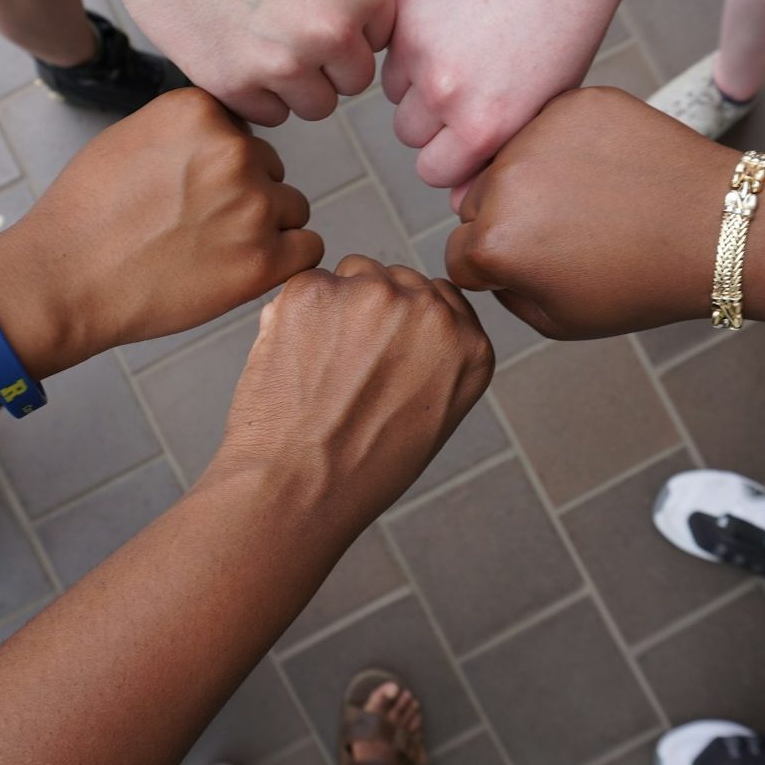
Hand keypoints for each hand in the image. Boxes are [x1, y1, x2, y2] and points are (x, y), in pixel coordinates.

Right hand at [0, 89, 323, 369]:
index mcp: (201, 112)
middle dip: (246, 195)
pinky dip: (285, 261)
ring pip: (293, 208)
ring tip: (213, 251)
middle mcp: (234, 150)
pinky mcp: (264, 260)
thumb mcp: (132, 138)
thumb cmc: (88, 214)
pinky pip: (308, 248)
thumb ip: (188, 133)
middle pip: (271, 169)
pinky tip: (247, 270)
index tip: (191, 190)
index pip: (243, 132)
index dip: (220, 165)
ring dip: (267, 229)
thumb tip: (227, 140)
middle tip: (197, 227)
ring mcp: (253, 206)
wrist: (65, 278)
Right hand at [94, 0, 393, 126]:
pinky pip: (267, 115)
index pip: (379, 38)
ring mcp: (285, 62)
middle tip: (280, 25)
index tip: (311, 8)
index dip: (347, 26)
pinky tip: (230, 49)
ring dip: (292, 83)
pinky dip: (252, 93)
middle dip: (325, 61)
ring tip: (255, 37)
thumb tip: (377, 2)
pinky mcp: (235, 85)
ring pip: (315, 105)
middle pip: (351, 79)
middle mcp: (334, 29)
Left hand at [211, 256, 493, 523]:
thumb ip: (435, 357)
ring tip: (320, 368)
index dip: (405, 326)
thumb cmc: (359, 470)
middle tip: (347, 371)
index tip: (385, 357)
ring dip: (336, 305)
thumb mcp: (432, 419)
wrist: (296, 490)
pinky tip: (293, 362)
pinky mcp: (316, 290)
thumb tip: (407, 315)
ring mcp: (373, 295)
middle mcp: (430, 311)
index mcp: (470, 346)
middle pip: (398, 279)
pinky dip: (296, 314)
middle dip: (372, 312)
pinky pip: (308, 285)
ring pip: (353, 273)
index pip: (440, 299)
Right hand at [382, 0, 626, 200]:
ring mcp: (418, 43)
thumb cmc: (566, 25)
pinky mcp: (403, 0)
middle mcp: (444, 91)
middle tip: (470, 83)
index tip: (469, 134)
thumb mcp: (545, 106)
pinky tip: (452, 14)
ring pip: (394, 88)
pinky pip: (388, 39)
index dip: (451, 156)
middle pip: (409, 134)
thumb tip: (455, 205)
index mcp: (481, 128)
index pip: (433, 172)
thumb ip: (496, 158)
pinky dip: (409, 34)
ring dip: (417, 77)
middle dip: (432, 119)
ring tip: (463, 46)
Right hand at [444, 86, 740, 337]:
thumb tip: (483, 263)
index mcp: (495, 242)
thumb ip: (506, 294)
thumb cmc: (642, 281)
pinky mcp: (573, 104)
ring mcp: (539, 134)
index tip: (535, 267)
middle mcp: (504, 182)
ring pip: (510, 159)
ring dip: (533, 177)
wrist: (714, 227)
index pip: (459, 253)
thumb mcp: (560, 320)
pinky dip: (569, 144)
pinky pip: (548, 125)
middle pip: (477, 202)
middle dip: (508, 218)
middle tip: (566, 234)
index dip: (494, 268)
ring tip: (591, 201)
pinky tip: (607, 170)